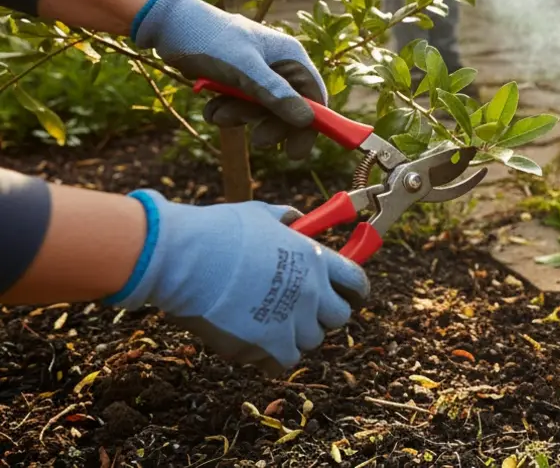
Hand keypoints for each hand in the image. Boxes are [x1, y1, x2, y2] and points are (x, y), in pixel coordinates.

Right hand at [108, 190, 369, 374]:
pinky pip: (285, 362)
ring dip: (294, 336)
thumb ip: (285, 220)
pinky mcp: (268, 347)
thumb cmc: (217, 231)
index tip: (349, 296)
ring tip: (268, 324)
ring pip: (311, 341)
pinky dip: (273, 357)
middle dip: (323, 316)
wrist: (184, 259)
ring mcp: (293, 321)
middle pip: (339, 318)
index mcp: (315, 259)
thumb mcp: (260, 215)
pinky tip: (255, 343)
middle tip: (300, 312)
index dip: (354, 291)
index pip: (357, 282)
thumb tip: (296, 218)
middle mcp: (312, 292)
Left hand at [132, 0, 325, 159]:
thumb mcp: (243, 69)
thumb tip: (306, 120)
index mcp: (289, 56)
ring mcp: (257, 74)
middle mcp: (278, 65)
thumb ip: (274, 94)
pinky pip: (240, 106)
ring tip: (219, 115)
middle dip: (270, 124)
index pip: (313, 95)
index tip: (295, 151)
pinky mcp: (236, 81)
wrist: (168, 25)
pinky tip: (210, 108)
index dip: (310, 124)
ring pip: (260, 110)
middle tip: (258, 141)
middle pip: (289, 107)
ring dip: (241, 118)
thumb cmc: (210, 39)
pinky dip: (226, 112)